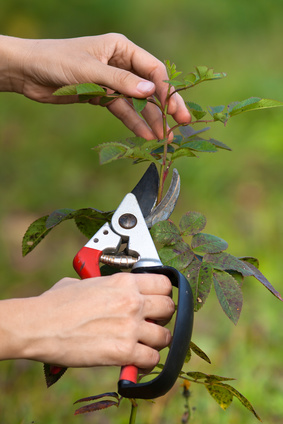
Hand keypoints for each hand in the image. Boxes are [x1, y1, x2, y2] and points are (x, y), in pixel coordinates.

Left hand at [1, 34, 190, 138]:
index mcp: (121, 48)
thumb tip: (151, 92)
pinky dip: (133, 123)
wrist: (29, 72)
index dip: (166, 90)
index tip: (174, 110)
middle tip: (180, 125)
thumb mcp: (91, 70)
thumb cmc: (57, 60)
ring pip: (138, 102)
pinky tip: (145, 136)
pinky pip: (123, 111)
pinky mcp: (103, 97)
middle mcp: (121, 64)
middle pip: (150, 87)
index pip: (152, 69)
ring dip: (151, 119)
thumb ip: (121, 82)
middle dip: (165, 107)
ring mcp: (113, 82)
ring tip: (164, 138)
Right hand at [2, 273, 173, 370]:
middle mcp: (132, 302)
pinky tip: (136, 360)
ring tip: (144, 344)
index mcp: (124, 282)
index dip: (164, 294)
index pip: (164, 283)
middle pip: (169, 308)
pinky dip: (146, 362)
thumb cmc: (56, 303)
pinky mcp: (123, 352)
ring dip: (157, 341)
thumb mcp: (85, 282)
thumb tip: (111, 291)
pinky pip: (152, 359)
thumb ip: (107, 286)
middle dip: (163, 317)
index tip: (159, 301)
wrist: (39, 325)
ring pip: (165, 336)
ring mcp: (130, 327)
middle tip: (152, 322)